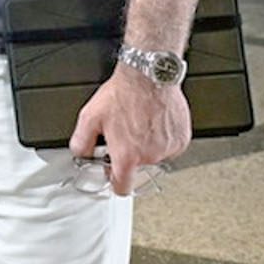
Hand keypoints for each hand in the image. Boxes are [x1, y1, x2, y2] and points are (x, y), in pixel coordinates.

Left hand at [67, 64, 189, 197]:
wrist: (148, 76)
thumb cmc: (122, 94)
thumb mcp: (89, 118)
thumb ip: (81, 143)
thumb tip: (81, 154)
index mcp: (127, 156)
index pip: (122, 188)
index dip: (116, 182)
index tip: (114, 176)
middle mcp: (150, 156)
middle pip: (137, 168)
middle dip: (130, 155)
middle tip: (124, 135)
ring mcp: (168, 148)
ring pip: (154, 156)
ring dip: (147, 146)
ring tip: (139, 124)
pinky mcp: (181, 139)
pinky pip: (169, 146)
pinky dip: (162, 138)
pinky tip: (153, 123)